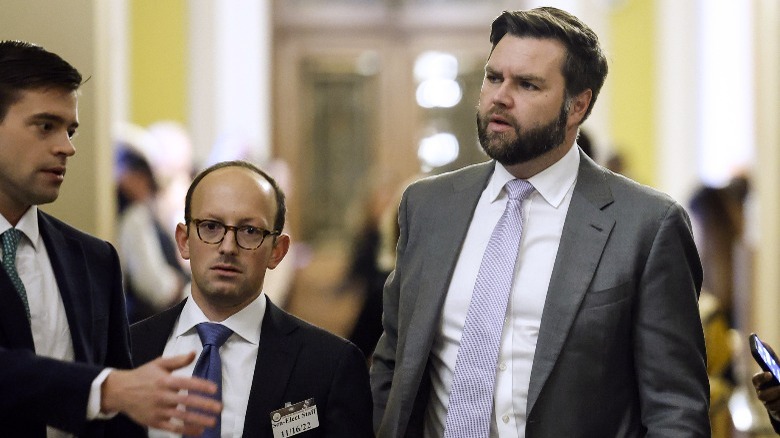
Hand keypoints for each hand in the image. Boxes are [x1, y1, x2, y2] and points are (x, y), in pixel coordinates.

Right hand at [101, 352, 221, 434]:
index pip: (187, 383)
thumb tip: (194, 353)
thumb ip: (178, 360)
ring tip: (212, 422)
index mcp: (165, 380)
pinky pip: (172, 428)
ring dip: (198, 420)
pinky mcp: (154, 422)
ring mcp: (158, 410)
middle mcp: (162, 396)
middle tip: (219, 408)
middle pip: (186, 401)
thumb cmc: (142, 376)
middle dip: (204, 405)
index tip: (214, 389)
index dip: (201, 386)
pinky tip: (198, 431)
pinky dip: (186, 431)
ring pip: (181, 417)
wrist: (119, 391)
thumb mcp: (159, 364)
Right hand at [753, 371, 779, 420]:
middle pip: (762, 395)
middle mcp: (761, 394)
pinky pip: (778, 413)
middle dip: (774, 392)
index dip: (762, 377)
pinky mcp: (775, 413)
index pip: (756, 380)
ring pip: (771, 405)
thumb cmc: (779, 379)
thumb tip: (774, 360)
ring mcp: (768, 404)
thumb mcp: (778, 372)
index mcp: (760, 383)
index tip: (770, 374)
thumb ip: (775, 366)